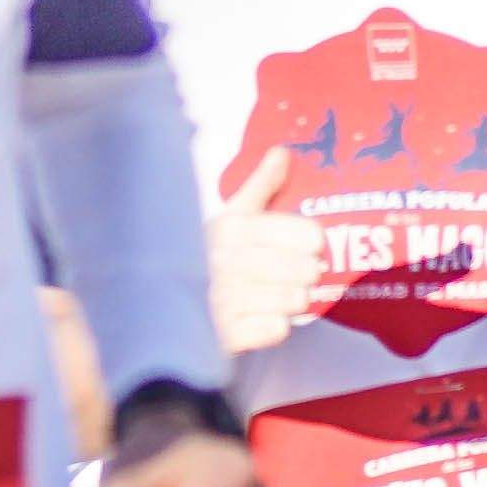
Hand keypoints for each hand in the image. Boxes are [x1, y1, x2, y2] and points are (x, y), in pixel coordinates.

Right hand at [206, 148, 331, 357]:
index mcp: (231, 226)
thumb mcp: (235, 216)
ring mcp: (223, 299)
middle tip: (297, 275)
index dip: (314, 242)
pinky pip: (277, 329)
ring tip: (278, 296)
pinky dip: (274, 327)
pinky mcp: (225, 335)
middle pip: (305, 269)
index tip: (309, 247)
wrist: (173, 307)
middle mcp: (225, 260)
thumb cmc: (217, 256)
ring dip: (292, 301)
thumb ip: (260, 185)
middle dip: (307, 275)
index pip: (306, 234)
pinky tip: (260, 319)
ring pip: (295, 300)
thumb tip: (281, 151)